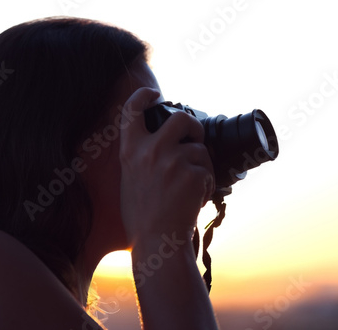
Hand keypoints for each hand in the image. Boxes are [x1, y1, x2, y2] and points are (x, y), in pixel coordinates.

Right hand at [119, 87, 214, 246]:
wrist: (157, 241)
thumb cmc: (141, 216)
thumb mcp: (130, 179)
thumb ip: (141, 157)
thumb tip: (162, 142)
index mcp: (130, 151)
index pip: (132, 111)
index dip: (143, 96)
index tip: (154, 95)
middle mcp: (150, 151)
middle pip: (181, 118)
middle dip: (192, 125)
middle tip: (195, 137)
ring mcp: (173, 161)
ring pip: (199, 149)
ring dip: (200, 165)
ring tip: (190, 187)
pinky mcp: (193, 174)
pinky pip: (207, 171)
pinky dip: (205, 184)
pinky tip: (194, 199)